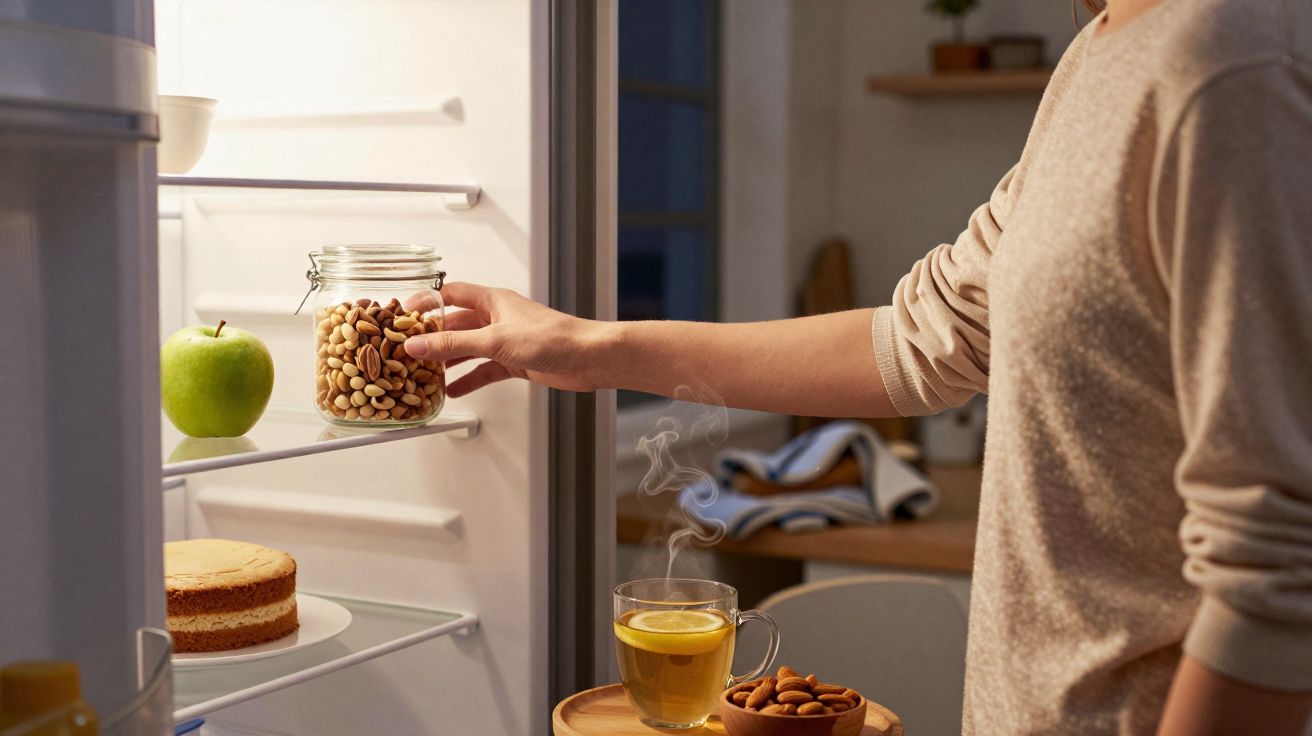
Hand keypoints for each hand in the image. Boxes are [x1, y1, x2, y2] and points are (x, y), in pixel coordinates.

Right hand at [403, 283, 611, 397]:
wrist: (588, 358)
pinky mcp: (514, 361)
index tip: (402, 314)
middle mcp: (497, 318)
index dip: (426, 302)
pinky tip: (452, 391)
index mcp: (492, 300)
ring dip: (448, 361)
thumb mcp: (495, 340)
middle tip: (407, 351)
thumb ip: (454, 344)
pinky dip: (468, 379)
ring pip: (468, 349)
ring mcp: (505, 340)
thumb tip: (417, 345)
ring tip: (423, 373)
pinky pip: (483, 370)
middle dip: (432, 338)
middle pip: (456, 324)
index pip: (450, 294)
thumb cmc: (552, 338)